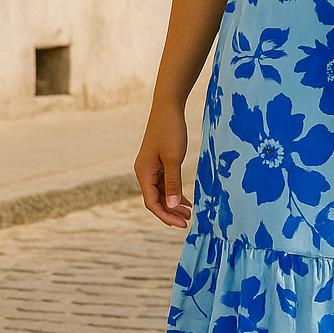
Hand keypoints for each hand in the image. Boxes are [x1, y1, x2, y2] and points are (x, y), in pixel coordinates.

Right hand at [135, 103, 191, 227]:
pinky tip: (186, 199)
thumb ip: (173, 183)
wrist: (168, 108)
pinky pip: (165, 182)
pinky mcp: (159, 162)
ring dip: (174, 203)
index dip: (166, 215)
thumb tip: (172, 206)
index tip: (181, 224)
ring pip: (161, 192)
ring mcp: (151, 167)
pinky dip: (174, 191)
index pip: (152, 202)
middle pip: (156, 199)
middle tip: (188, 221)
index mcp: (144, 172)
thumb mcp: (174, 159)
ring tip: (189, 213)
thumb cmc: (170, 131)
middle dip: (171, 212)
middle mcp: (144, 172)